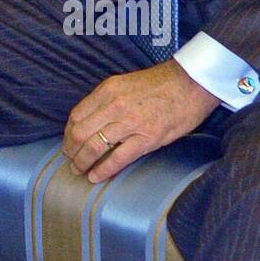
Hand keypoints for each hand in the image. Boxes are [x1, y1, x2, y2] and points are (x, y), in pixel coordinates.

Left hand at [62, 60, 218, 182]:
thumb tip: (92, 119)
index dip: (68, 133)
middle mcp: (115, 105)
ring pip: (95, 146)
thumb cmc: (160, 84)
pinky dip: (103, 170)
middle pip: (80, 132)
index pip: (76, 115)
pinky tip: (96, 176)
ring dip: (83, 162)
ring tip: (80, 170)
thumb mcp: (125, 83)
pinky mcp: (148, 138)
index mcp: (108, 90)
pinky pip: (119, 158)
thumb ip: (108, 99)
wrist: (191, 83)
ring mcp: (131, 122)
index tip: (68, 142)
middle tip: (71, 160)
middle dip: (71, 150)